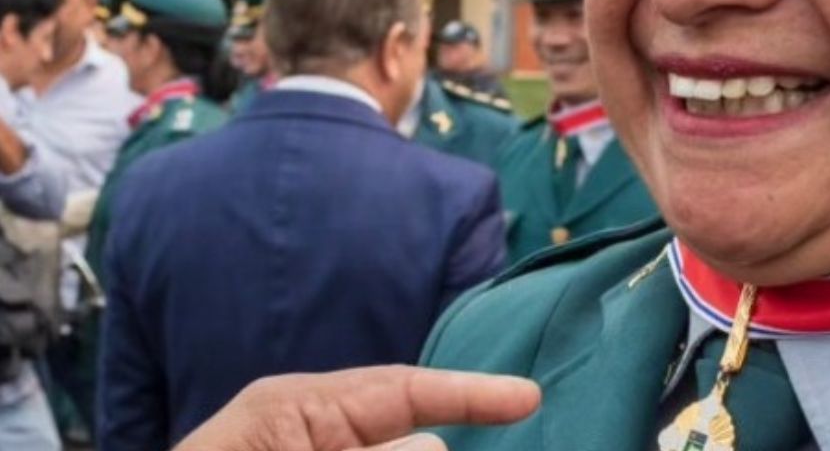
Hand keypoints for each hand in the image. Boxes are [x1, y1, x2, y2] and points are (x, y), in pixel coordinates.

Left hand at [174, 366, 540, 450]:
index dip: (471, 392)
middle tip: (504, 417)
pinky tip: (420, 440)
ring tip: (478, 404)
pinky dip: (393, 446)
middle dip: (446, 428)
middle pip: (405, 432)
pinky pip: (374, 448)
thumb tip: (434, 443)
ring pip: (398, 445)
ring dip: (421, 444)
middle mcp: (308, 426)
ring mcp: (310, 445)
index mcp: (296, 407)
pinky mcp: (310, 448)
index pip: (402, 387)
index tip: (530, 398)